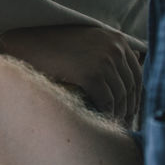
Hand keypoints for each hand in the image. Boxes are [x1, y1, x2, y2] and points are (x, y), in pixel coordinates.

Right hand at [0, 25, 142, 121]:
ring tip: (113, 126)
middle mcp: (115, 47)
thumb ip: (109, 53)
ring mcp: (104, 60)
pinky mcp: (92, 74)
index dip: (135, 95)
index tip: (131, 110)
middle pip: (131, 86)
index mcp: (117, 39)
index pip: (137, 73)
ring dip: (118, 114)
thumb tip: (135, 68)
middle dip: (129, 107)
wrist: (27, 45)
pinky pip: (107, 101)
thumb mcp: (88, 42)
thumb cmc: (54, 47)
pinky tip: (100, 120)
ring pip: (120, 96)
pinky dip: (106, 113)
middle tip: (124, 123)